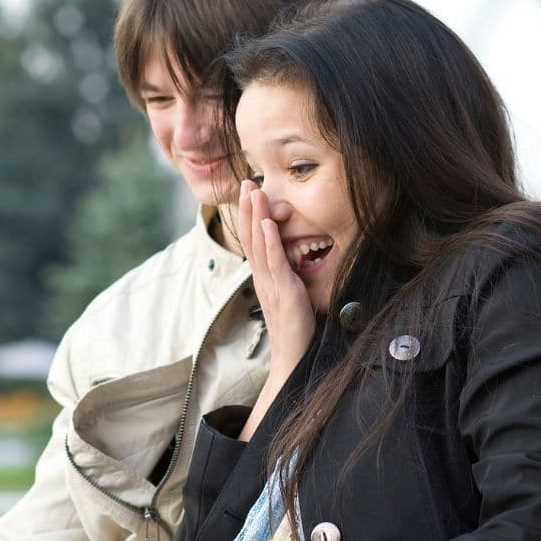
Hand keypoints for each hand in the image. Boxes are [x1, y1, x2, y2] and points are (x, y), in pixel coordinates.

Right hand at [239, 179, 314, 377]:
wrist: (292, 358)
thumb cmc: (295, 329)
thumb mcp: (290, 295)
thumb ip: (288, 276)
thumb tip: (293, 259)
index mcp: (264, 277)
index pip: (254, 240)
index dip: (250, 215)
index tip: (250, 192)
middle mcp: (263, 278)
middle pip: (251, 237)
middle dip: (248, 208)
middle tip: (246, 182)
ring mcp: (271, 284)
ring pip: (259, 245)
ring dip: (256, 216)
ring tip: (254, 192)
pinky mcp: (284, 292)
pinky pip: (275, 263)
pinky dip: (269, 243)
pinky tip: (267, 225)